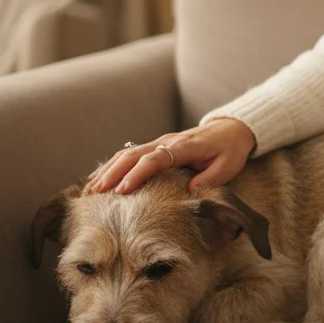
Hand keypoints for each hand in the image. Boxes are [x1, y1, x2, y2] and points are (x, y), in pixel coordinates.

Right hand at [84, 118, 257, 195]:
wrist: (232, 129)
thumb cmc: (230, 150)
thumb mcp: (226, 167)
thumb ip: (207, 180)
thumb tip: (186, 193)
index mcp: (183, 147)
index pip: (154, 160)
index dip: (136, 175)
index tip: (122, 191)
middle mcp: (167, 142)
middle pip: (133, 155)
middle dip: (112, 173)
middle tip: (95, 192)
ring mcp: (161, 142)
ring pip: (128, 153)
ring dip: (108, 169)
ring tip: (91, 189)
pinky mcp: (158, 145)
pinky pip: (131, 154)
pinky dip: (114, 165)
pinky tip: (101, 177)